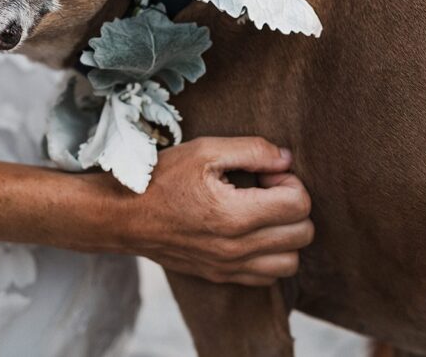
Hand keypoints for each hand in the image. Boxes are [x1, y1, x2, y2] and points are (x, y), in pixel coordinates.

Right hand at [119, 136, 313, 284]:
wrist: (123, 216)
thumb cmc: (160, 178)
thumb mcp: (204, 150)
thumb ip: (252, 150)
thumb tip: (286, 158)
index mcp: (235, 215)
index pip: (299, 204)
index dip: (290, 181)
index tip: (266, 173)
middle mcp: (237, 247)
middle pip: (302, 234)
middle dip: (292, 206)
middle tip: (265, 190)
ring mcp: (229, 267)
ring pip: (291, 261)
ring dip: (286, 235)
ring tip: (261, 213)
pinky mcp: (221, 276)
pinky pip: (268, 276)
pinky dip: (270, 255)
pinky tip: (250, 233)